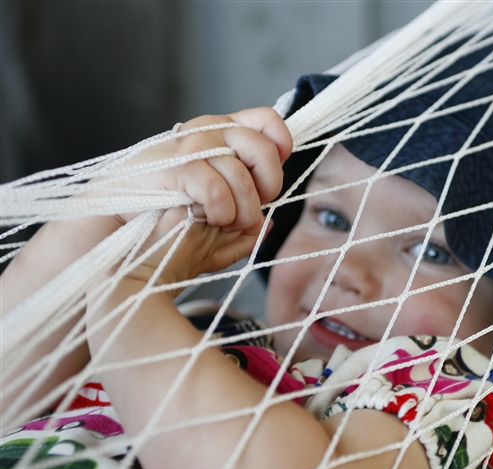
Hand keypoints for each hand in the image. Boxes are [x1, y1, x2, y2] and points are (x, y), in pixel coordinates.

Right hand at [107, 107, 291, 288]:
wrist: (112, 226)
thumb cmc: (160, 222)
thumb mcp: (210, 221)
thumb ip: (241, 223)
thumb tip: (269, 224)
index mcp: (219, 134)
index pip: (265, 119)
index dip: (281, 144)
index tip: (275, 174)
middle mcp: (207, 131)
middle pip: (262, 147)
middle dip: (269, 184)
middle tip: (254, 208)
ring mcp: (189, 145)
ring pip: (241, 173)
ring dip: (245, 209)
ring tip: (229, 223)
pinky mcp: (175, 165)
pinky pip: (216, 187)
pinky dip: (222, 210)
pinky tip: (210, 219)